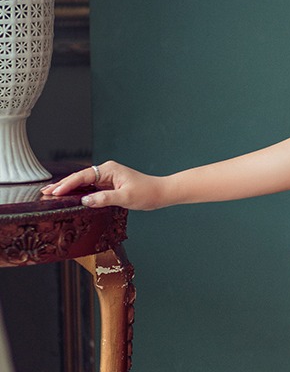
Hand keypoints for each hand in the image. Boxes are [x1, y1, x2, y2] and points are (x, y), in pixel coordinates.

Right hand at [40, 160, 166, 210]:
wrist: (161, 193)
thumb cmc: (146, 193)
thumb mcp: (125, 197)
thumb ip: (104, 199)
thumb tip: (85, 201)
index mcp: (109, 170)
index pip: (83, 176)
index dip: (67, 184)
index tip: (55, 192)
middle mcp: (107, 171)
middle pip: (80, 178)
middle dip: (63, 185)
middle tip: (45, 193)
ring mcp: (108, 178)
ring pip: (84, 183)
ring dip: (69, 189)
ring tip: (52, 194)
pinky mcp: (110, 185)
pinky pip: (91, 188)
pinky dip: (79, 193)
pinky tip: (70, 198)